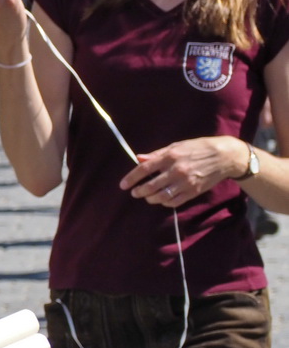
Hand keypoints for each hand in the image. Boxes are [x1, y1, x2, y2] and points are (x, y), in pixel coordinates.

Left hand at [120, 136, 251, 207]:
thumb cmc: (198, 148)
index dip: (131, 178)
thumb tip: (138, 158)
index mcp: (170, 156)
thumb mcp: (176, 146)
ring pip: (161, 196)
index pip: (144, 169)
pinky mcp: (194, 191)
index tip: (123, 185)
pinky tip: (162, 199)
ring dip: (151, 199)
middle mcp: (176, 170)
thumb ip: (157, 154)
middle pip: (151, 186)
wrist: (225, 156)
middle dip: (139, 191)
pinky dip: (165, 202)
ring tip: (147, 197)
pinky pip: (175, 202)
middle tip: (135, 193)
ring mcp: (186, 182)